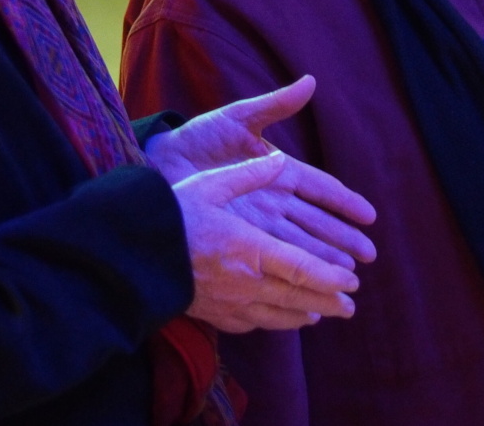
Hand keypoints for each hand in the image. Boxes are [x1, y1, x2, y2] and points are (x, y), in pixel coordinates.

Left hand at [149, 76, 377, 316]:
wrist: (157, 166)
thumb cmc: (198, 139)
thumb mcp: (237, 118)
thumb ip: (275, 105)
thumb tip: (310, 81)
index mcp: (279, 171)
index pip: (321, 189)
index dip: (345, 203)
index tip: (370, 216)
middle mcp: (273, 200)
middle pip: (317, 223)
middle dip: (343, 239)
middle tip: (368, 256)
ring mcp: (257, 222)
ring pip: (299, 244)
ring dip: (324, 260)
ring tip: (347, 275)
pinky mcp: (238, 238)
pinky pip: (271, 257)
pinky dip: (290, 271)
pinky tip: (305, 286)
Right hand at [174, 152, 365, 333]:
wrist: (132, 257)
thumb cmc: (173, 216)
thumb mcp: (210, 186)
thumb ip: (249, 174)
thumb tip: (279, 160)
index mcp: (250, 248)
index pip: (302, 268)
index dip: (330, 277)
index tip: (352, 281)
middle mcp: (246, 281)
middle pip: (298, 297)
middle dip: (329, 301)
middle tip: (351, 305)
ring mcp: (231, 303)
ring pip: (279, 315)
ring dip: (307, 315)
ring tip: (327, 314)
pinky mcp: (216, 316)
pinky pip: (256, 324)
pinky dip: (278, 323)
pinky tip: (286, 320)